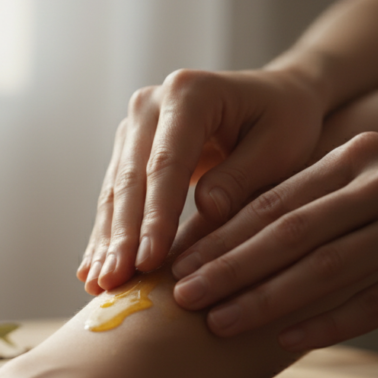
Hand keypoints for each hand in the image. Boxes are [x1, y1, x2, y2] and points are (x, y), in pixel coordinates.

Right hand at [77, 68, 323, 295]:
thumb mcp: (281, 145)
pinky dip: (107, 236)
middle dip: (122, 236)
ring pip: (114, 191)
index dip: (156, 216)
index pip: (166, 163)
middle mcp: (149, 105)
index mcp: (188, 93)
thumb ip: (242, 177)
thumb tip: (207, 211)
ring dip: (106, 241)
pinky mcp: (128, 151)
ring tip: (98, 284)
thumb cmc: (284, 120)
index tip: (150, 262)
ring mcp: (133, 127)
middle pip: (131, 179)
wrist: (272, 98)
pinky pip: (114, 197)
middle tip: (114, 281)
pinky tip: (93, 270)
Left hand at [170, 131, 377, 349]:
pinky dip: (329, 322)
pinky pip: (377, 303)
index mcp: (360, 157)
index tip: (179, 261)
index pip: (275, 200)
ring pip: (327, 268)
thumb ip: (318, 198)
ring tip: (218, 323)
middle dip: (229, 267)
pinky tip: (287, 342)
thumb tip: (234, 235)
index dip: (222, 234)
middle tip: (182, 295)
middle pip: (291, 232)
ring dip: (266, 299)